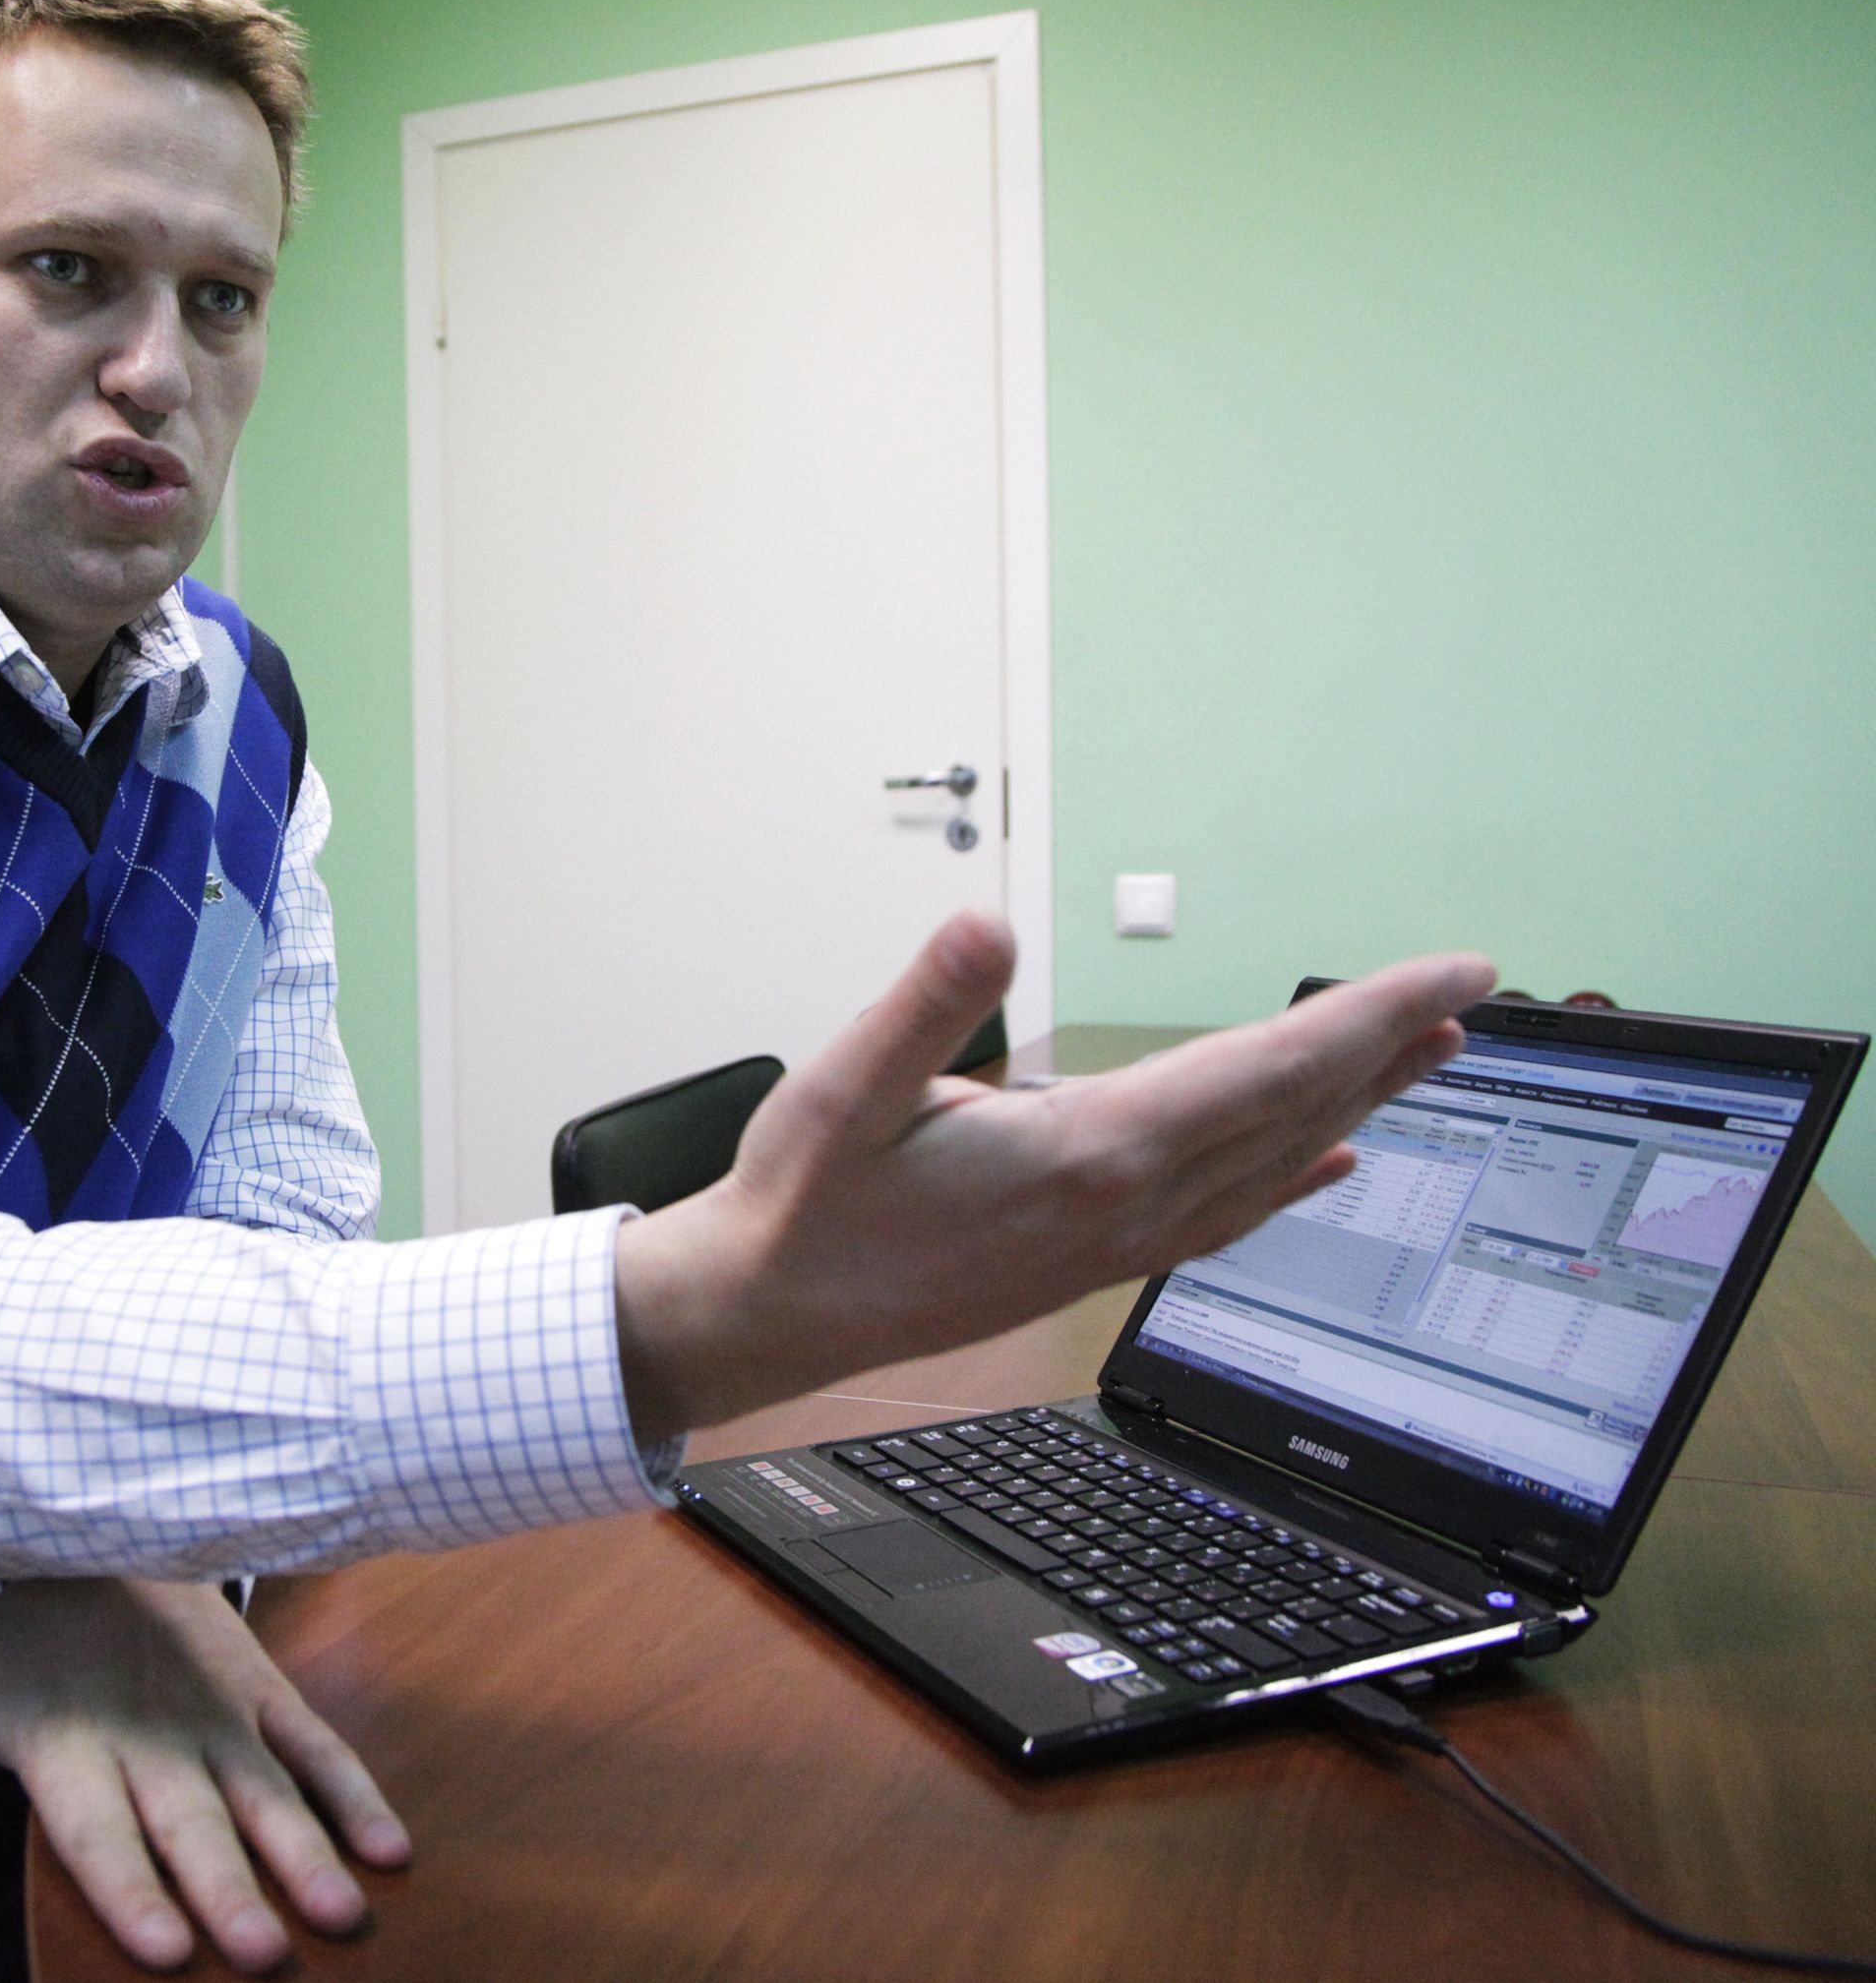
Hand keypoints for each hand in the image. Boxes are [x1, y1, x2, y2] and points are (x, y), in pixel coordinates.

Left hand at [0, 1577, 409, 1974]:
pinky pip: (316, 1744)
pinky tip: (392, 1850)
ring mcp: (212, 1711)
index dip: (127, 1889)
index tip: (161, 1950)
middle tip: (260, 1956)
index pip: (94, 1828)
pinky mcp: (259, 1689)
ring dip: (307, 1855)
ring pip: (265, 1793)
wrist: (94, 1524)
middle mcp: (145, 1733)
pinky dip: (356, 1792)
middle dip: (227, 1889)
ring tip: (343, 1916)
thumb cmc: (8, 1638)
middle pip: (189, 1824)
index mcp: (63, 1743)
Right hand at [614, 911, 1493, 1437]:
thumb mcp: (843, 1084)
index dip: (1367, 1014)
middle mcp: (1122, 1207)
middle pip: (1292, 1115)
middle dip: (1389, 1047)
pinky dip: (1292, 1179)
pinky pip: (1228, 1216)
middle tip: (1473, 991)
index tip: (1452, 972)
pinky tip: (1328, 1163)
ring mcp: (1113, 1245)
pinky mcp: (1092, 1264)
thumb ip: (927, 1005)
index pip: (1264, 1070)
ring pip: (1273, 1166)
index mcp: (1085, 1155)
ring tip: (1426, 1055)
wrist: (768, 1315)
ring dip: (1357, 1103)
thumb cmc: (804, 1200)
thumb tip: (986, 926)